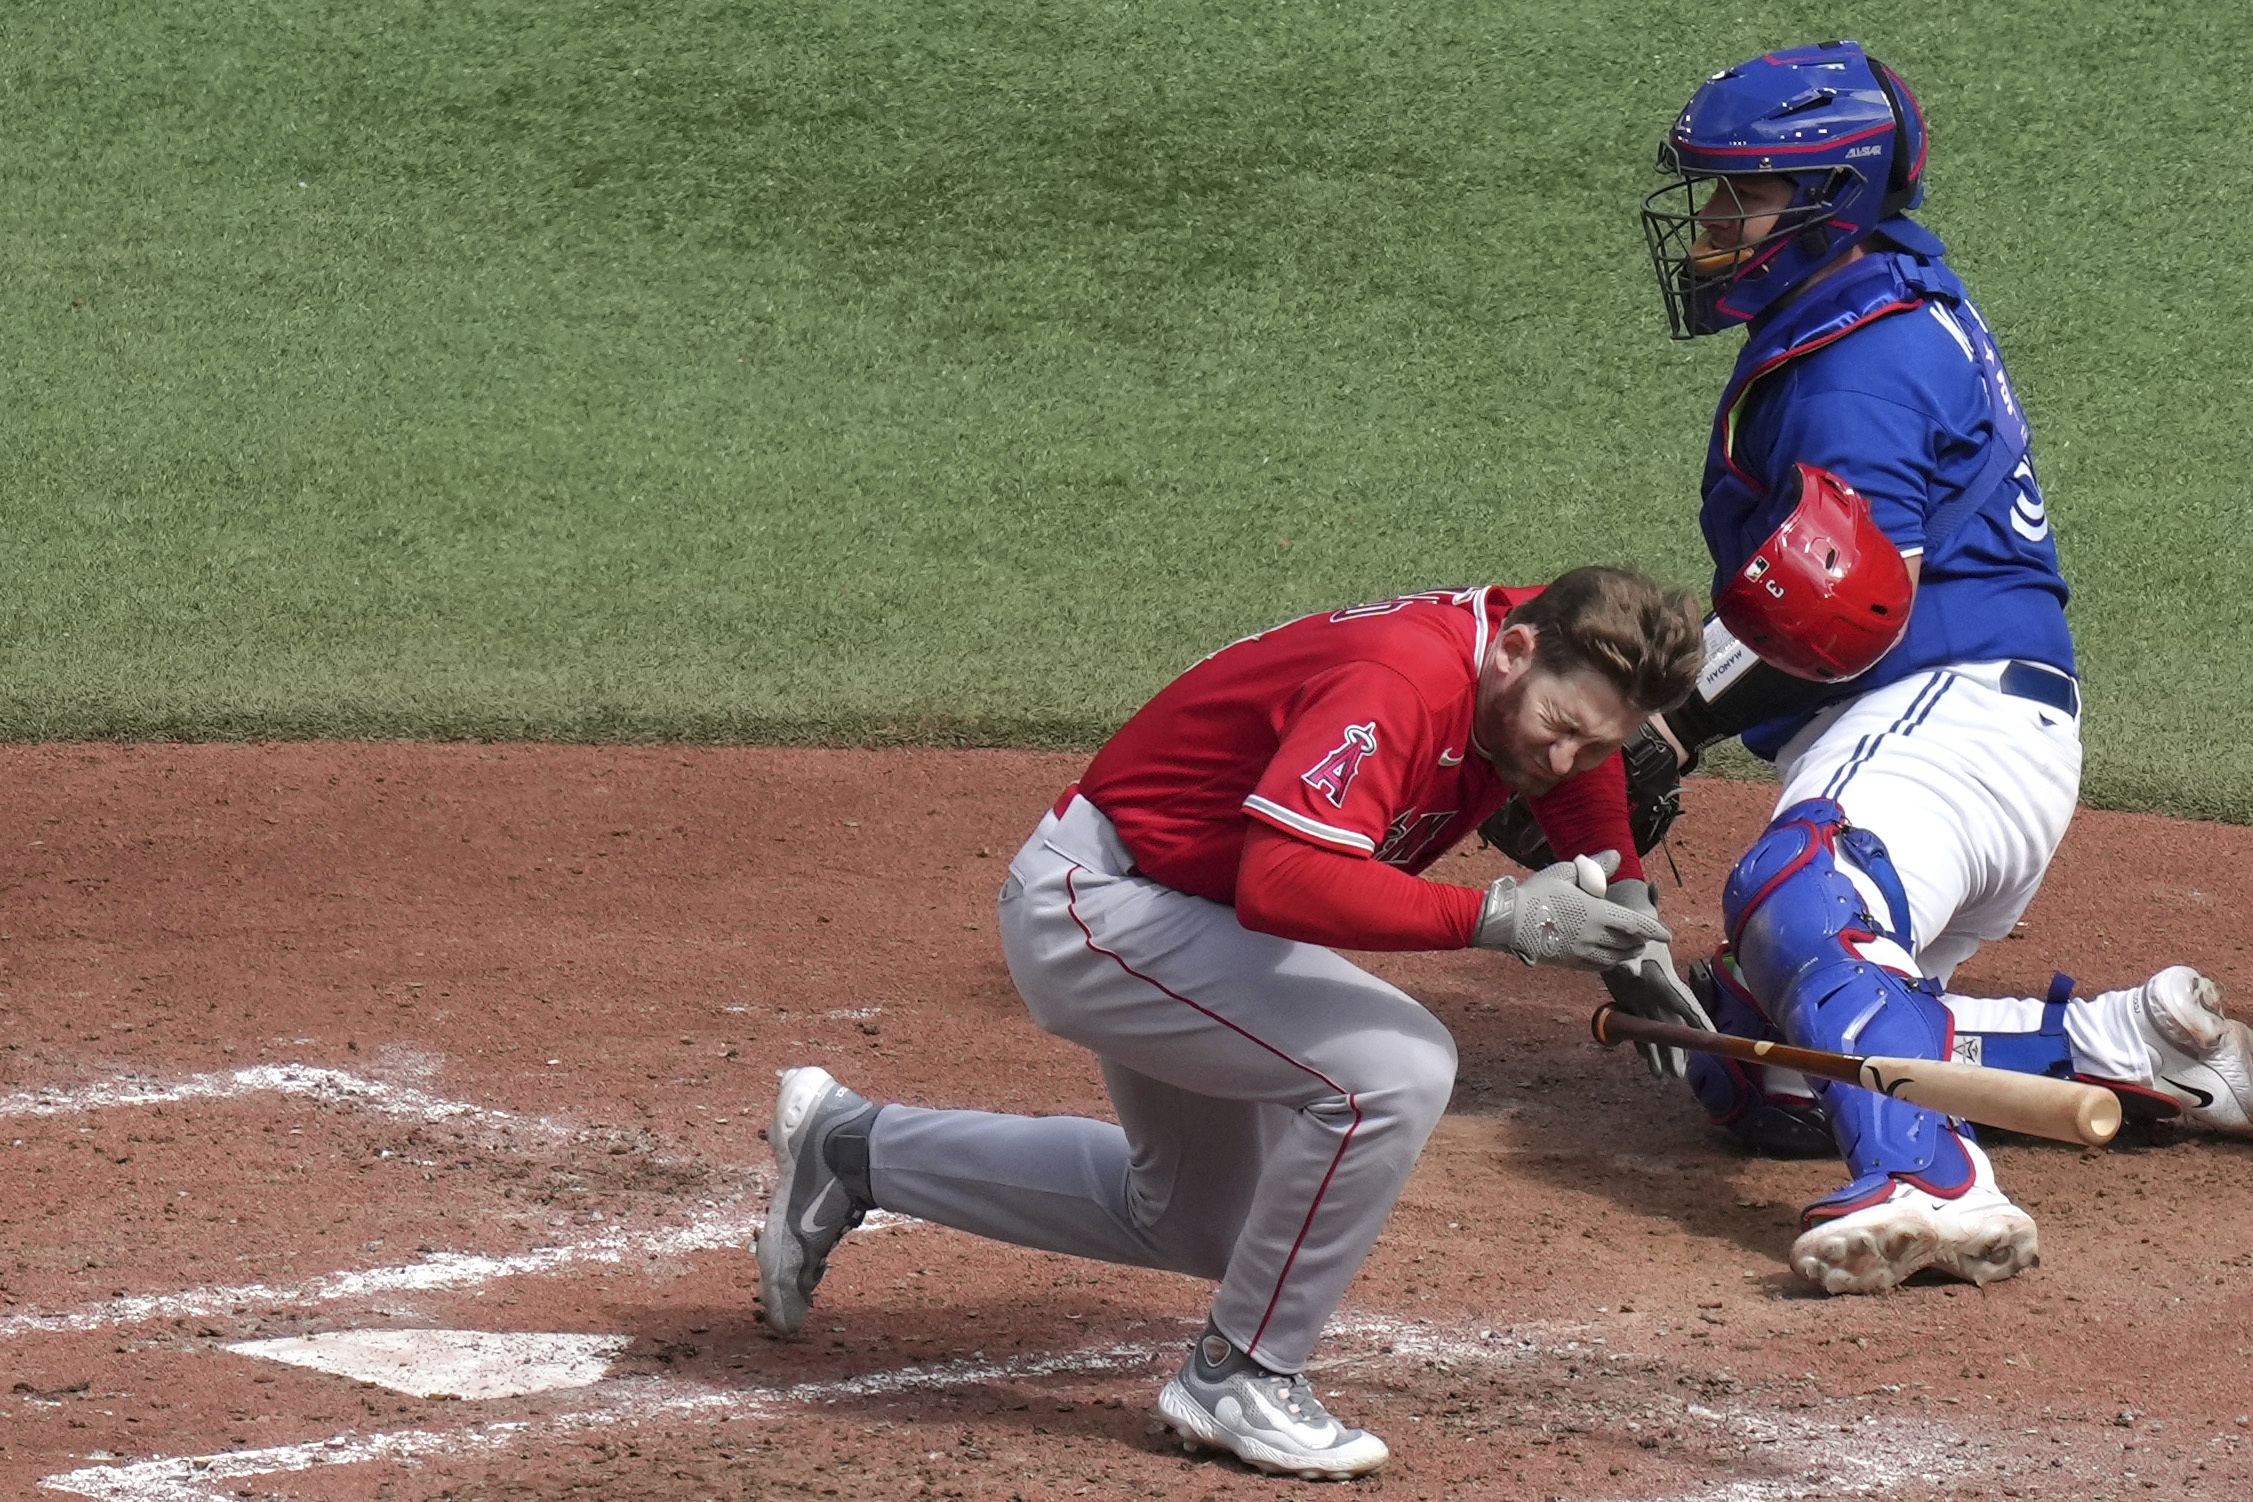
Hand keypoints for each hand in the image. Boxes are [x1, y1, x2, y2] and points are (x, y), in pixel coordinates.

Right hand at [1474, 850, 1670, 969]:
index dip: (1654, 930)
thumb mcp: (1566, 872)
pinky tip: (1610, 958)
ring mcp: (1581, 952)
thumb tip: (1616, 856)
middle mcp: (1593, 936)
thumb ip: (1595, 867)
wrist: (1508, 921)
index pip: (1635, 925)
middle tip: (1646, 938)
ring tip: (1632, 949)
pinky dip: (1610, 962)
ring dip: (1628, 953)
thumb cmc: (1537, 893)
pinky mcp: (1569, 962)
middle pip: (1628, 944)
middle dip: (1640, 942)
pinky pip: (1598, 966)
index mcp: (1596, 913)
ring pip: (1615, 958)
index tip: (1668, 935)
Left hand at [1598, 878, 1715, 1079]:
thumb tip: (1639, 956)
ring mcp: (1645, 1000)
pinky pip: (1638, 1030)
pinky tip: (1649, 1066)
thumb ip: (1641, 934)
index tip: (1711, 1037)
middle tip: (1683, 1073)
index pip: (1685, 1001)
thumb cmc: (1631, 921)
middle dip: (1679, 1048)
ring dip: (1661, 1054)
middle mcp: (1658, 992)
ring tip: (1666, 1077)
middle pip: (1672, 1024)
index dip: (1697, 1019)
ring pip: (1657, 1032)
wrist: (1617, 923)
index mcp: (1663, 976)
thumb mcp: (1635, 925)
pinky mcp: (1630, 1004)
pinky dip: (1642, 1047)